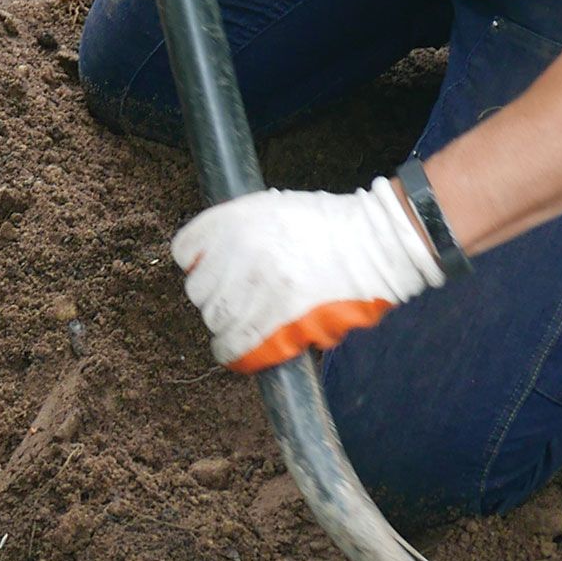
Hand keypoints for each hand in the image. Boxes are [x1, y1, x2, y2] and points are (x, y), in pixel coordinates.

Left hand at [169, 180, 444, 372]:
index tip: (211, 272)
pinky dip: (232, 353)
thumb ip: (236, 231)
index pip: (184, 251)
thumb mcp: (271, 207)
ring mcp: (258, 287)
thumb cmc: (328, 226)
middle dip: (214, 297)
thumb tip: (208, 260)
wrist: (377, 243)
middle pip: (197, 290)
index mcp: (234, 220)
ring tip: (249, 322)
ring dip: (227, 324)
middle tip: (239, 299)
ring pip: (215, 319)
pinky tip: (236, 352)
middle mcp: (239, 251)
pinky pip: (235, 346)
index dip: (198, 265)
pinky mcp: (280, 320)